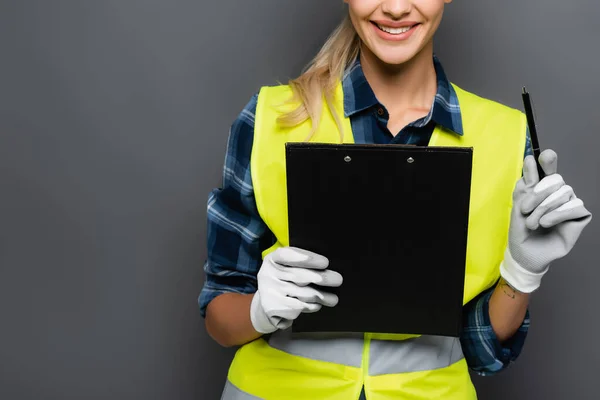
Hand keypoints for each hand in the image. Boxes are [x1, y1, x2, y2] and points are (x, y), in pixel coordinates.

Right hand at [250, 247, 342, 333]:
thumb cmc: (283, 280)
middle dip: (321, 278)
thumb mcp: (286, 267)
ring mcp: (270, 292)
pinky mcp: (273, 308)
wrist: (267, 303)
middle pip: (298, 276)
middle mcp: (267, 274)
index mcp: (272, 259)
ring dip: (321, 296)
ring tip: (333, 298)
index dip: (307, 258)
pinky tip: (317, 304)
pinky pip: (298, 306)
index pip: (287, 255)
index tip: (325, 262)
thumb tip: (326, 267)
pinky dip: (311, 306)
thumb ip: (301, 264)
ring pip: (302, 293)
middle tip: (338, 280)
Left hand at [500, 150, 591, 292]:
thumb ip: (526, 184)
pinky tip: (547, 223)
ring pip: (565, 192)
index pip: (548, 169)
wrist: (526, 253)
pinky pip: (575, 205)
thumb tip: (530, 159)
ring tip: (534, 223)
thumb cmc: (521, 231)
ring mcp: (569, 203)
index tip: (541, 156)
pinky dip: (558, 214)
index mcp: (541, 188)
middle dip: (538, 194)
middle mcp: (557, 193)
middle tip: (525, 210)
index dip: (547, 161)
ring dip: (545, 208)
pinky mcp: (580, 216)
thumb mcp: (518, 206)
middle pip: (556, 180)